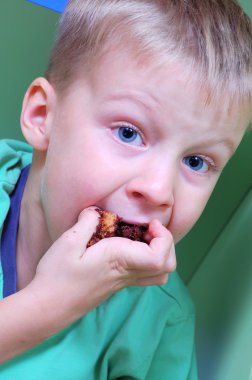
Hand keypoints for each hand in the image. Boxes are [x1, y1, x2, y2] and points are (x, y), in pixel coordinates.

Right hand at [27, 208, 175, 329]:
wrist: (49, 306)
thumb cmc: (57, 275)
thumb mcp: (68, 242)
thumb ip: (86, 222)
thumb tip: (97, 211)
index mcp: (119, 261)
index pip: (159, 257)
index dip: (163, 238)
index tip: (150, 222)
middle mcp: (127, 273)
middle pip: (167, 267)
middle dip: (166, 243)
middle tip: (149, 228)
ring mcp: (124, 282)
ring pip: (160, 275)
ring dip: (160, 253)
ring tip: (144, 237)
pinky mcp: (118, 285)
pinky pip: (146, 276)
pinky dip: (149, 261)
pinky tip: (130, 248)